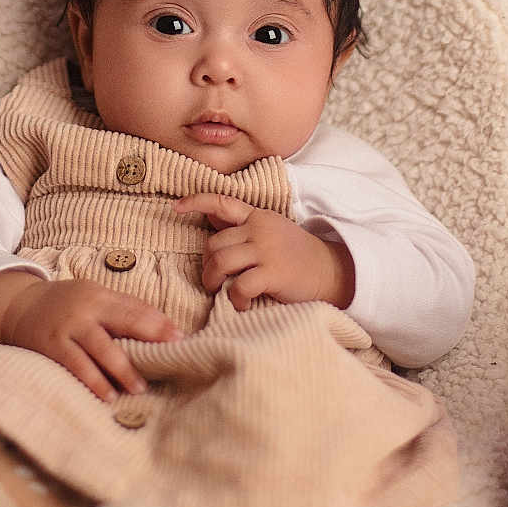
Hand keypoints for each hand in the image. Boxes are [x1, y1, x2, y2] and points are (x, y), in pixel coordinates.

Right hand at [0, 279, 182, 401]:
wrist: (18, 306)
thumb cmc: (66, 305)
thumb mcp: (93, 297)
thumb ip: (122, 310)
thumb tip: (162, 329)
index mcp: (100, 295)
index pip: (136, 308)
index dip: (159, 323)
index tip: (181, 338)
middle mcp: (85, 309)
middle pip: (123, 323)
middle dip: (148, 340)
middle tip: (168, 360)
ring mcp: (68, 329)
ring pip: (101, 350)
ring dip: (122, 370)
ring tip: (138, 389)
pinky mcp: (52, 348)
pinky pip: (76, 366)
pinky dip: (93, 381)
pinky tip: (108, 396)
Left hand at [174, 195, 353, 309]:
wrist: (332, 271)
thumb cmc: (297, 256)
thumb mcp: (273, 232)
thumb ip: (246, 229)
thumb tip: (212, 228)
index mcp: (257, 216)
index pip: (222, 202)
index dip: (196, 202)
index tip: (175, 208)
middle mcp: (259, 229)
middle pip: (213, 243)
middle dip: (206, 264)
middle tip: (213, 280)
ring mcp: (266, 250)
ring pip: (220, 261)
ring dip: (213, 280)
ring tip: (220, 291)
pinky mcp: (272, 273)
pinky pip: (239, 286)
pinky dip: (235, 299)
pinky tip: (242, 304)